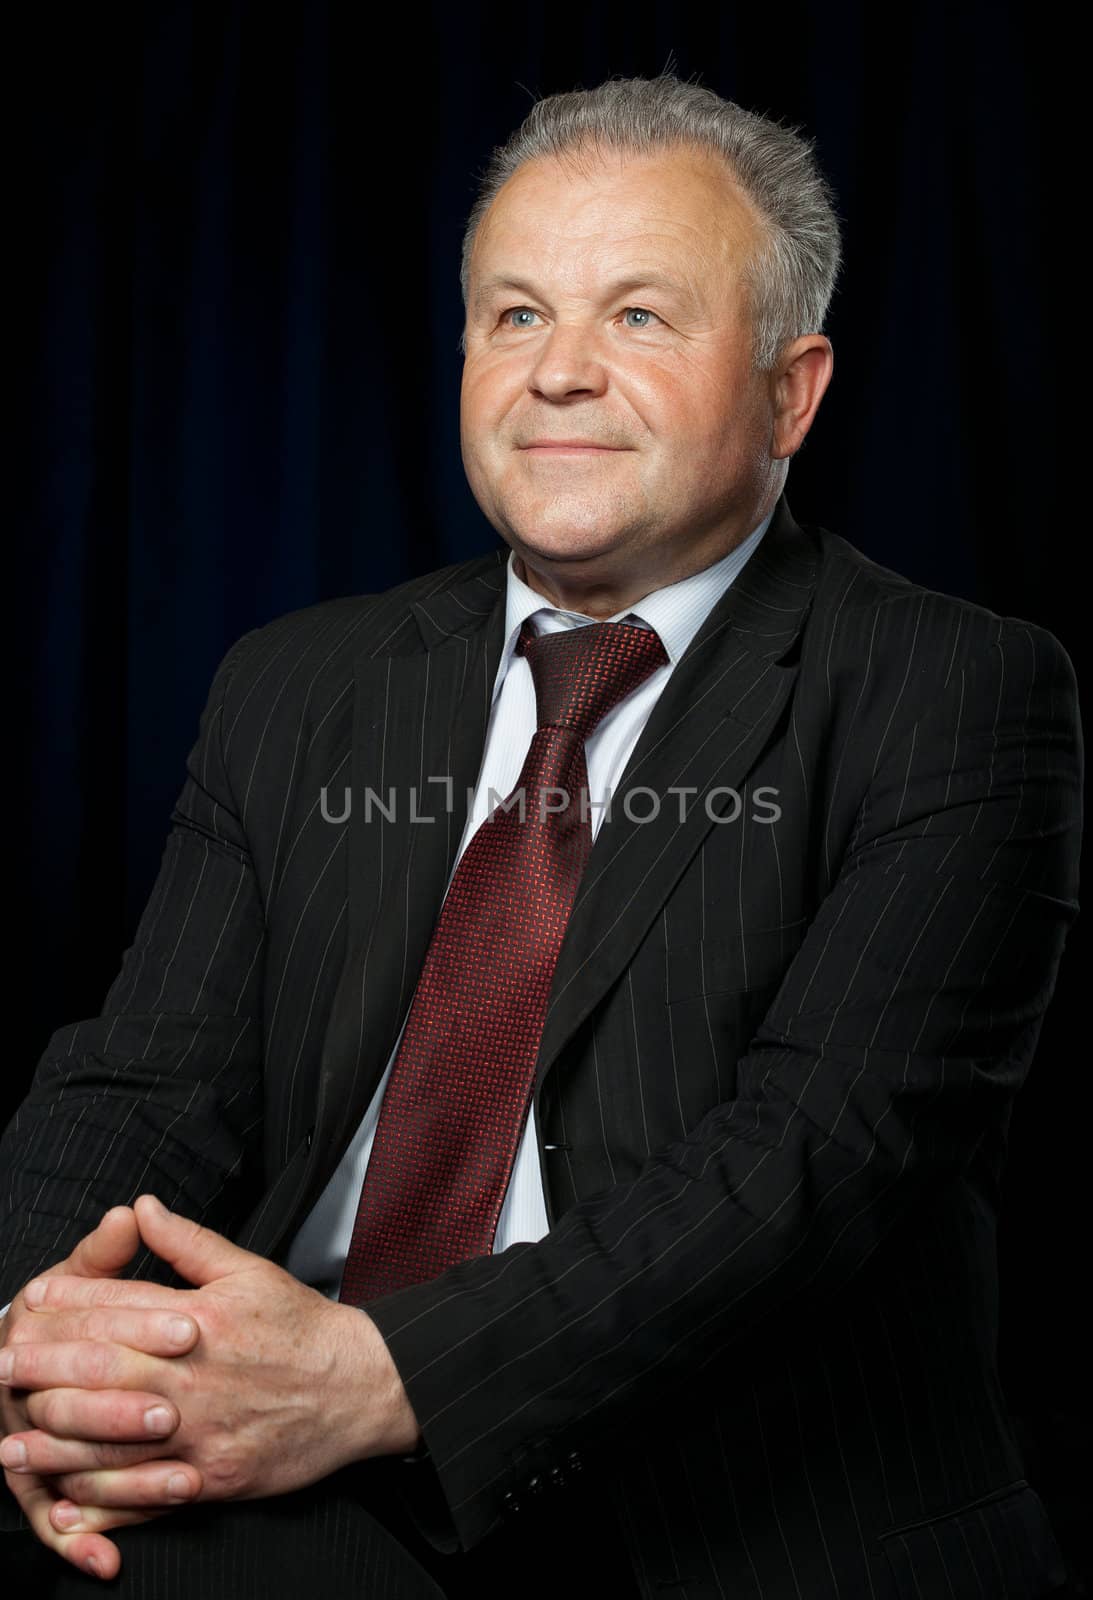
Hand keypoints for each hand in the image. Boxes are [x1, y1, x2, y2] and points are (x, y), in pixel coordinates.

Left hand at [2, 1195, 420, 1526]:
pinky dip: (102, 1501)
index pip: (120, 1306)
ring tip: (13, 1441)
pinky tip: (66, 1500)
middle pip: (103, 1371)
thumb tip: (142, 1206)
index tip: (29, 1303)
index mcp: (202, 1318)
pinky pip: (148, 1493)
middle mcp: (196, 1374)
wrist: (359, 1388)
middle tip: (1, 1369)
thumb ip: (188, 1243)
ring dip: (56, 1443)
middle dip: (44, 1371)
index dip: (68, 1304)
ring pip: (114, 1439)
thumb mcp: (249, 1270)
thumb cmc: (302, 1327)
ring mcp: (203, 1430)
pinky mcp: (215, 1476)